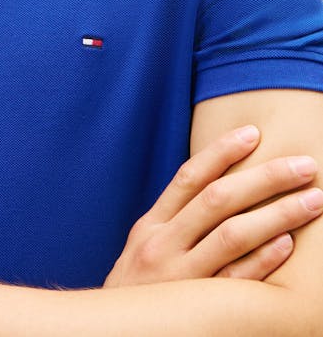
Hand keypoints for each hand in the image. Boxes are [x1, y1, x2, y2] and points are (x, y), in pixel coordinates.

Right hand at [104, 125, 322, 286]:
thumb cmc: (138, 291)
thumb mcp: (144, 248)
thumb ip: (175, 220)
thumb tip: (220, 185)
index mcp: (151, 225)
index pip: (190, 178)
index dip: (222, 152)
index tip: (254, 133)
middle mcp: (163, 245)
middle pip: (218, 200)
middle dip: (265, 178)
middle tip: (304, 165)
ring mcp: (180, 278)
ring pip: (232, 235)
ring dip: (278, 214)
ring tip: (312, 200)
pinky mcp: (199, 311)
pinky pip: (237, 281)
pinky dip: (263, 260)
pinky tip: (289, 243)